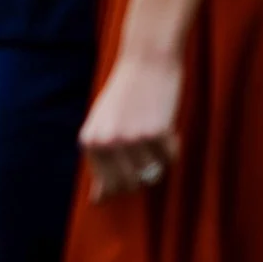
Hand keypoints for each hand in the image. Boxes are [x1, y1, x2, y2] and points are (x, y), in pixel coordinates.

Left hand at [79, 45, 181, 200]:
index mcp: (90, 141)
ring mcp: (131, 139)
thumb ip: (100, 163)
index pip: (110, 185)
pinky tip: (165, 124)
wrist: (146, 60)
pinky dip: (172, 146)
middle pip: (131, 185)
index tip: (134, 160)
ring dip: (159, 157)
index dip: (127, 180)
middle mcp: (107, 143)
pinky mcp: (156, 133)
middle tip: (147, 147)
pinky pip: (170, 158)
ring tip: (154, 130)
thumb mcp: (104, 126)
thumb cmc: (125, 95)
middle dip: (144, 173)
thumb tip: (97, 201)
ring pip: (154, 172)